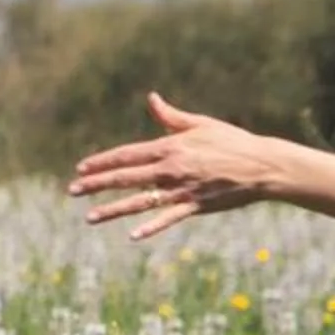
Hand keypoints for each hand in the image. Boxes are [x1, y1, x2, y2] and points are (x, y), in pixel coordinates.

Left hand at [67, 95, 289, 239]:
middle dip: (96, 184)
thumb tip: (151, 98)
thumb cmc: (233, 142)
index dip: (102, 161)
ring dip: (113, 209)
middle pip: (126, 178)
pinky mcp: (196, 207)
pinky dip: (151, 227)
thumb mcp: (201, 124)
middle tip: (72, 191)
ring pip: (140, 201)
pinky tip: (133, 235)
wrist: (263, 166)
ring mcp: (183, 190)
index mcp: (170, 147)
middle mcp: (172, 169)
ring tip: (90, 218)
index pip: (127, 155)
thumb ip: (171, 116)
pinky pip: (168, 218)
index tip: (80, 168)